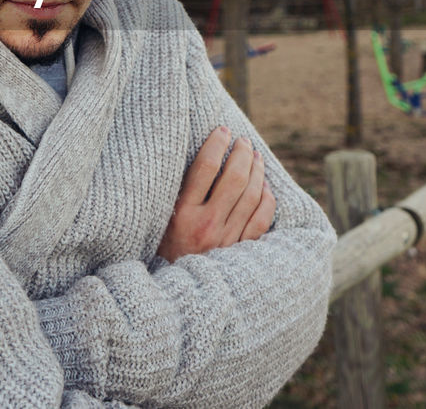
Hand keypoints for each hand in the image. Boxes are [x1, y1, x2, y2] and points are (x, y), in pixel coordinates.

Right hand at [156, 127, 276, 262]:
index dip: (216, 144)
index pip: (204, 168)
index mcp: (182, 214)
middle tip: (243, 141)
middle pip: (233, 178)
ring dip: (256, 171)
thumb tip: (197, 158)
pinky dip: (266, 199)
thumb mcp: (158, 221)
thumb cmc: (161, 251)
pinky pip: (261, 220)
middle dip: (242, 153)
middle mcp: (206, 226)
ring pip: (251, 196)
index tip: (222, 131)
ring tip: (255, 156)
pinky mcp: (240, 251)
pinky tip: (264, 187)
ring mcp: (226, 239)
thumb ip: (175, 194)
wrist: (175, 294)